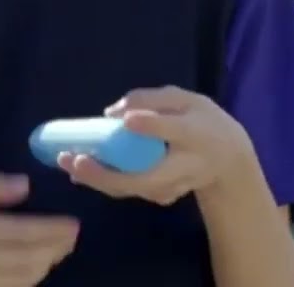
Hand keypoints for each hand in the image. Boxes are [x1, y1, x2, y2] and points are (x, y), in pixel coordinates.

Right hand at [0, 174, 79, 286]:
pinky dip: (29, 280)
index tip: (73, 224)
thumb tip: (26, 186)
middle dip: (56, 248)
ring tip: (58, 251)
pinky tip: (37, 267)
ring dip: (46, 265)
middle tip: (72, 237)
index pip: (23, 232)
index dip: (53, 230)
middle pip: (28, 258)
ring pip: (23, 277)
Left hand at [57, 86, 255, 204]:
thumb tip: (113, 112)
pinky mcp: (161, 196)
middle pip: (146, 176)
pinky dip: (102, 181)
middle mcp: (186, 165)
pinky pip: (130, 190)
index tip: (128, 120)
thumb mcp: (186, 99)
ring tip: (65, 161)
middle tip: (75, 159)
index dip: (152, 126)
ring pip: (133, 188)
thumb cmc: (201, 122)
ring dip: (97, 179)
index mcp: (195, 133)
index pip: (174, 130)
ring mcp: (174, 186)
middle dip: (107, 173)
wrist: (227, 162)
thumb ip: (152, 98)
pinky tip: (77, 168)